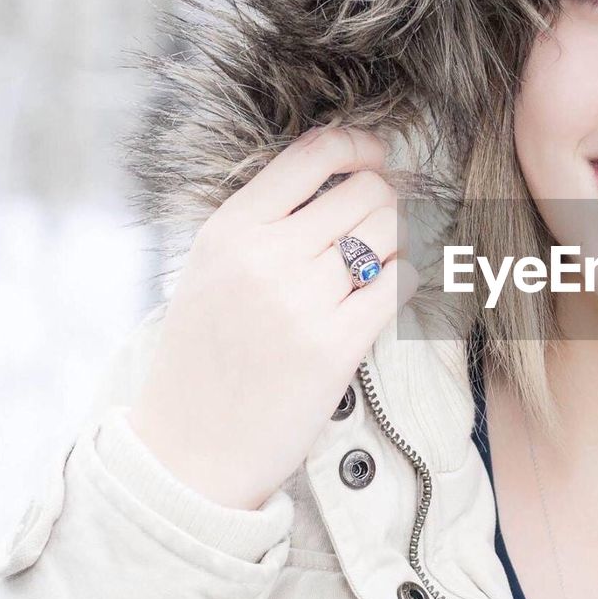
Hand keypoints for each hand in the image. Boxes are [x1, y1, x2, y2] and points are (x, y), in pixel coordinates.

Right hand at [127, 125, 418, 510]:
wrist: (189, 451)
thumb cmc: (205, 356)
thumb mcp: (210, 268)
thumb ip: (265, 220)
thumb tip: (343, 174)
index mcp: (230, 228)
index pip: (315, 152)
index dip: (361, 147)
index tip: (376, 160)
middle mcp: (266, 255)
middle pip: (369, 192)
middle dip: (388, 204)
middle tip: (381, 228)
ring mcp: (302, 300)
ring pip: (391, 233)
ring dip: (400, 242)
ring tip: (381, 264)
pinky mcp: (336, 346)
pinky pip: (401, 284)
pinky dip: (407, 280)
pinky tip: (389, 292)